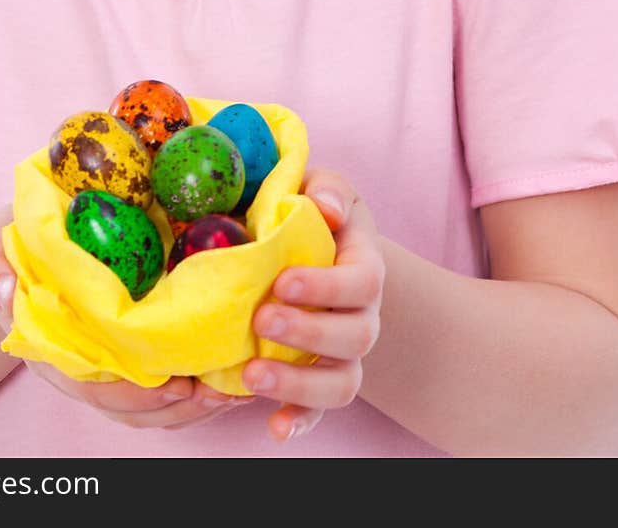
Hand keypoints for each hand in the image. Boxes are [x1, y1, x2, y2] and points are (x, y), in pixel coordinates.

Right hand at [0, 203, 250, 429]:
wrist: (17, 253)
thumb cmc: (9, 249)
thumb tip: (2, 288)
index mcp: (52, 348)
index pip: (93, 387)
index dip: (135, 393)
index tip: (174, 383)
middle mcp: (82, 367)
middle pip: (133, 406)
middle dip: (178, 405)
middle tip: (222, 390)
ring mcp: (107, 366)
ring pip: (153, 406)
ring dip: (195, 404)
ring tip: (237, 389)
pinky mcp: (131, 353)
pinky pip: (164, 384)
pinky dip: (197, 387)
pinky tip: (231, 374)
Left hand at [242, 168, 383, 441]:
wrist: (327, 253)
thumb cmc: (317, 212)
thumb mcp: (326, 189)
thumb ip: (327, 190)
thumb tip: (325, 208)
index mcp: (365, 265)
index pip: (363, 282)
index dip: (326, 287)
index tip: (283, 281)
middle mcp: (364, 316)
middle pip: (355, 337)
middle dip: (308, 333)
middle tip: (261, 320)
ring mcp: (345, 354)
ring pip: (342, 383)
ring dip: (299, 384)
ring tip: (252, 375)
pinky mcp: (322, 380)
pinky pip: (320, 410)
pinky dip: (300, 421)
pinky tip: (274, 428)